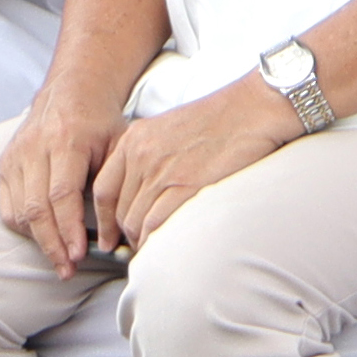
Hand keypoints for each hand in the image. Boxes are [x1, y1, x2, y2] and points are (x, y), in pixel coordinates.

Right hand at [0, 90, 122, 269]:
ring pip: (20, 210)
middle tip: (67, 269)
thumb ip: (114, 184)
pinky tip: (42, 239)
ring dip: (39, 241)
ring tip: (59, 261)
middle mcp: (35, 147)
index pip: (62, 194)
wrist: (71, 91)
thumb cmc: (100, 122)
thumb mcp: (118, 144)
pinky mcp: (5, 163)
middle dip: (53, 244)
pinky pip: (8, 205)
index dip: (69, 229)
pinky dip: (23, 227)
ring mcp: (16, 155)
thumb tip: (115, 232)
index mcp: (67, 140)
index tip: (79, 255)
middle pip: (38, 208)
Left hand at [93, 78, 299, 249]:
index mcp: (134, 139)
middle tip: (143, 245)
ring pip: (135, 222)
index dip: (104, 219)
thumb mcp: (171, 129)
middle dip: (128, 235)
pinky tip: (167, 246)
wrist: (253, 108)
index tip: (109, 236)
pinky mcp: (185, 186)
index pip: (103, 189)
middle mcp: (141, 155)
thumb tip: (147, 192)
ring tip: (158, 248)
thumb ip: (151, 156)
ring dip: (144, 242)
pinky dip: (157, 242)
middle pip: (120, 211)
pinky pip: (156, 225)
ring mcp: (161, 171)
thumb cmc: (222, 119)